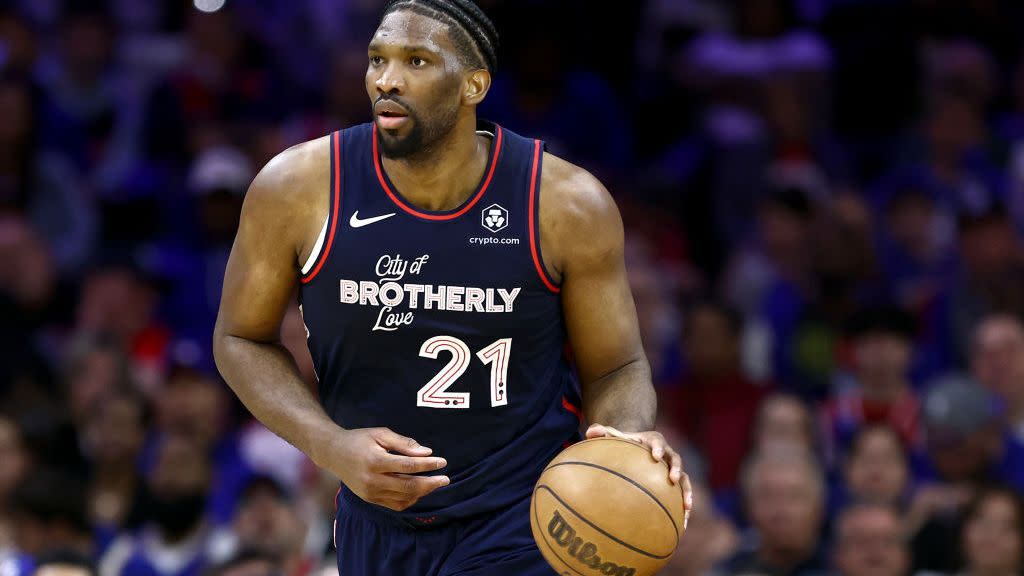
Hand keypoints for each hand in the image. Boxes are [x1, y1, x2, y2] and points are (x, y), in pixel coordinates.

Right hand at [320, 427, 448, 511]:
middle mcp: (372, 480)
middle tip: (446, 479)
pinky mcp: (370, 499)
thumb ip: (404, 443)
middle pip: (408, 486)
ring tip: (434, 483)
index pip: (408, 466)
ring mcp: (370, 492)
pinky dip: (410, 499)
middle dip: (430, 483)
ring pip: (403, 498)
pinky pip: (395, 504)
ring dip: (422, 492)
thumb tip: (427, 452)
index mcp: (375, 460)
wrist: (334, 453)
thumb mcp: (381, 434)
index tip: (442, 462)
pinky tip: (418, 490)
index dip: (428, 465)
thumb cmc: (359, 439)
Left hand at [586, 424, 692, 524]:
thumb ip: (603, 433)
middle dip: (676, 468)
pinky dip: (684, 506)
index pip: (657, 442)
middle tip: (672, 478)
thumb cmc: (626, 443)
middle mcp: (667, 454)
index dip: (658, 448)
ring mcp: (672, 468)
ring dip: (687, 491)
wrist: (639, 447)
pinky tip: (684, 523)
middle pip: (676, 459)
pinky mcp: (675, 482)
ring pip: (684, 478)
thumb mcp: (615, 436)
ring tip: (686, 507)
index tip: (655, 456)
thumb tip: (588, 432)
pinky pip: (683, 493)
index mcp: (653, 440)